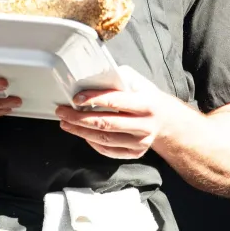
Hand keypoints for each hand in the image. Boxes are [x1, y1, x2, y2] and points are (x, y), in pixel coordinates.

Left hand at [55, 65, 169, 159]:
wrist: (166, 120)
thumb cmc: (146, 96)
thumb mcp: (136, 81)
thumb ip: (116, 78)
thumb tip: (90, 77)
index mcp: (146, 104)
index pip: (115, 101)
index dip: (93, 99)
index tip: (75, 98)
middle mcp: (145, 125)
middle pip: (106, 123)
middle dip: (80, 118)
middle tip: (62, 112)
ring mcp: (141, 142)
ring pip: (105, 139)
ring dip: (81, 131)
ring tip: (66, 123)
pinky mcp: (136, 153)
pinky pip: (109, 151)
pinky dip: (93, 143)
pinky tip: (82, 133)